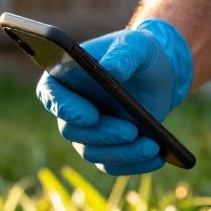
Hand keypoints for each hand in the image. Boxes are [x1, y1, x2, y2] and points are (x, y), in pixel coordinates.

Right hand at [36, 19, 192, 174]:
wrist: (160, 75)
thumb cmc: (140, 53)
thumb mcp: (137, 45)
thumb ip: (123, 53)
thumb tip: (110, 69)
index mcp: (66, 77)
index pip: (50, 94)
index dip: (64, 108)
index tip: (90, 115)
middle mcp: (71, 108)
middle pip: (73, 130)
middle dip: (103, 134)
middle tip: (131, 131)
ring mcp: (87, 132)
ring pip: (92, 152)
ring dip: (122, 152)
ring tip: (152, 146)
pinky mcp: (106, 148)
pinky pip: (112, 165)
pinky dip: (134, 164)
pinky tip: (157, 158)